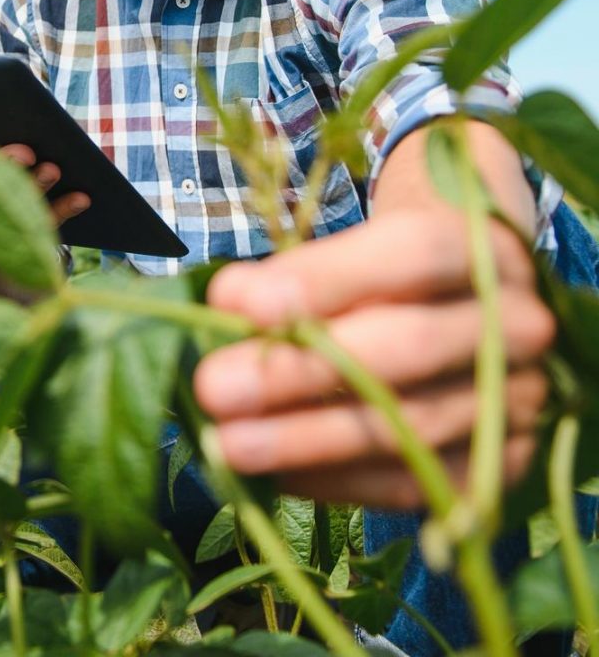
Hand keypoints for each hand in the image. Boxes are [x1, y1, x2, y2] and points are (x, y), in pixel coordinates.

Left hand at [192, 124, 554, 508]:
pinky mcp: (503, 463)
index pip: (412, 254)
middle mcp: (515, 323)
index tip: (239, 303)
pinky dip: (338, 481)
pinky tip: (274, 475)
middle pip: (409, 347)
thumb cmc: (390, 271)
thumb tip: (223, 306)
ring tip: (227, 443)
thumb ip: (295, 276)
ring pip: (411, 427)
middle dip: (301, 372)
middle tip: (213, 386)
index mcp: (478, 247)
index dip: (325, 279)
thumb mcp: (353, 250)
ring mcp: (517, 398)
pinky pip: (417, 483)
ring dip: (308, 439)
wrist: (471, 306)